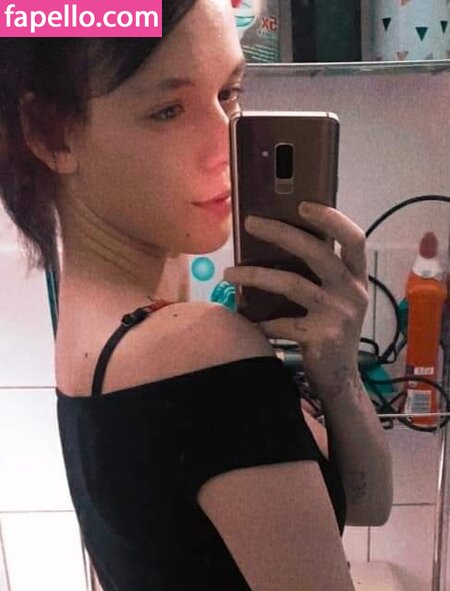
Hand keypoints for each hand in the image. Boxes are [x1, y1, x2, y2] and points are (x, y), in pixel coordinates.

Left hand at [223, 203, 368, 396]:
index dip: (332, 219)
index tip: (302, 204)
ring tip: (228, 274)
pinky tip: (245, 322)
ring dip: (255, 275)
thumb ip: (321, 276)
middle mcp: (352, 293)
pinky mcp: (322, 337)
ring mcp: (339, 315)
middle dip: (281, 233)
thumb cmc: (330, 332)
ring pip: (292, 284)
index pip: (354, 239)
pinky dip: (260, 323)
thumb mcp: (336, 301)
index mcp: (357, 278)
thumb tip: (279, 243)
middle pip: (317, 252)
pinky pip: (282, 323)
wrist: (340, 379)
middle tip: (250, 222)